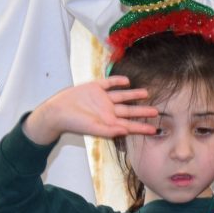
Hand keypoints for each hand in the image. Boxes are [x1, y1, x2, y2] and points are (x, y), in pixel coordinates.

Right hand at [22, 78, 156, 144]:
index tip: (154, 130)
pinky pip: (108, 83)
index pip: (129, 125)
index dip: (142, 127)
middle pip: (129, 111)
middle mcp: (108, 110)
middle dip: (142, 111)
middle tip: (157, 111)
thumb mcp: (93, 128)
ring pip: (122, 96)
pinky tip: (127, 81)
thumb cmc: (74, 124)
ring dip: (134, 94)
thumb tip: (126, 131)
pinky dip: (117, 81)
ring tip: (146, 93)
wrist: (56, 112)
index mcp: (109, 122)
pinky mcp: (94, 88)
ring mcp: (102, 99)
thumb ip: (110, 131)